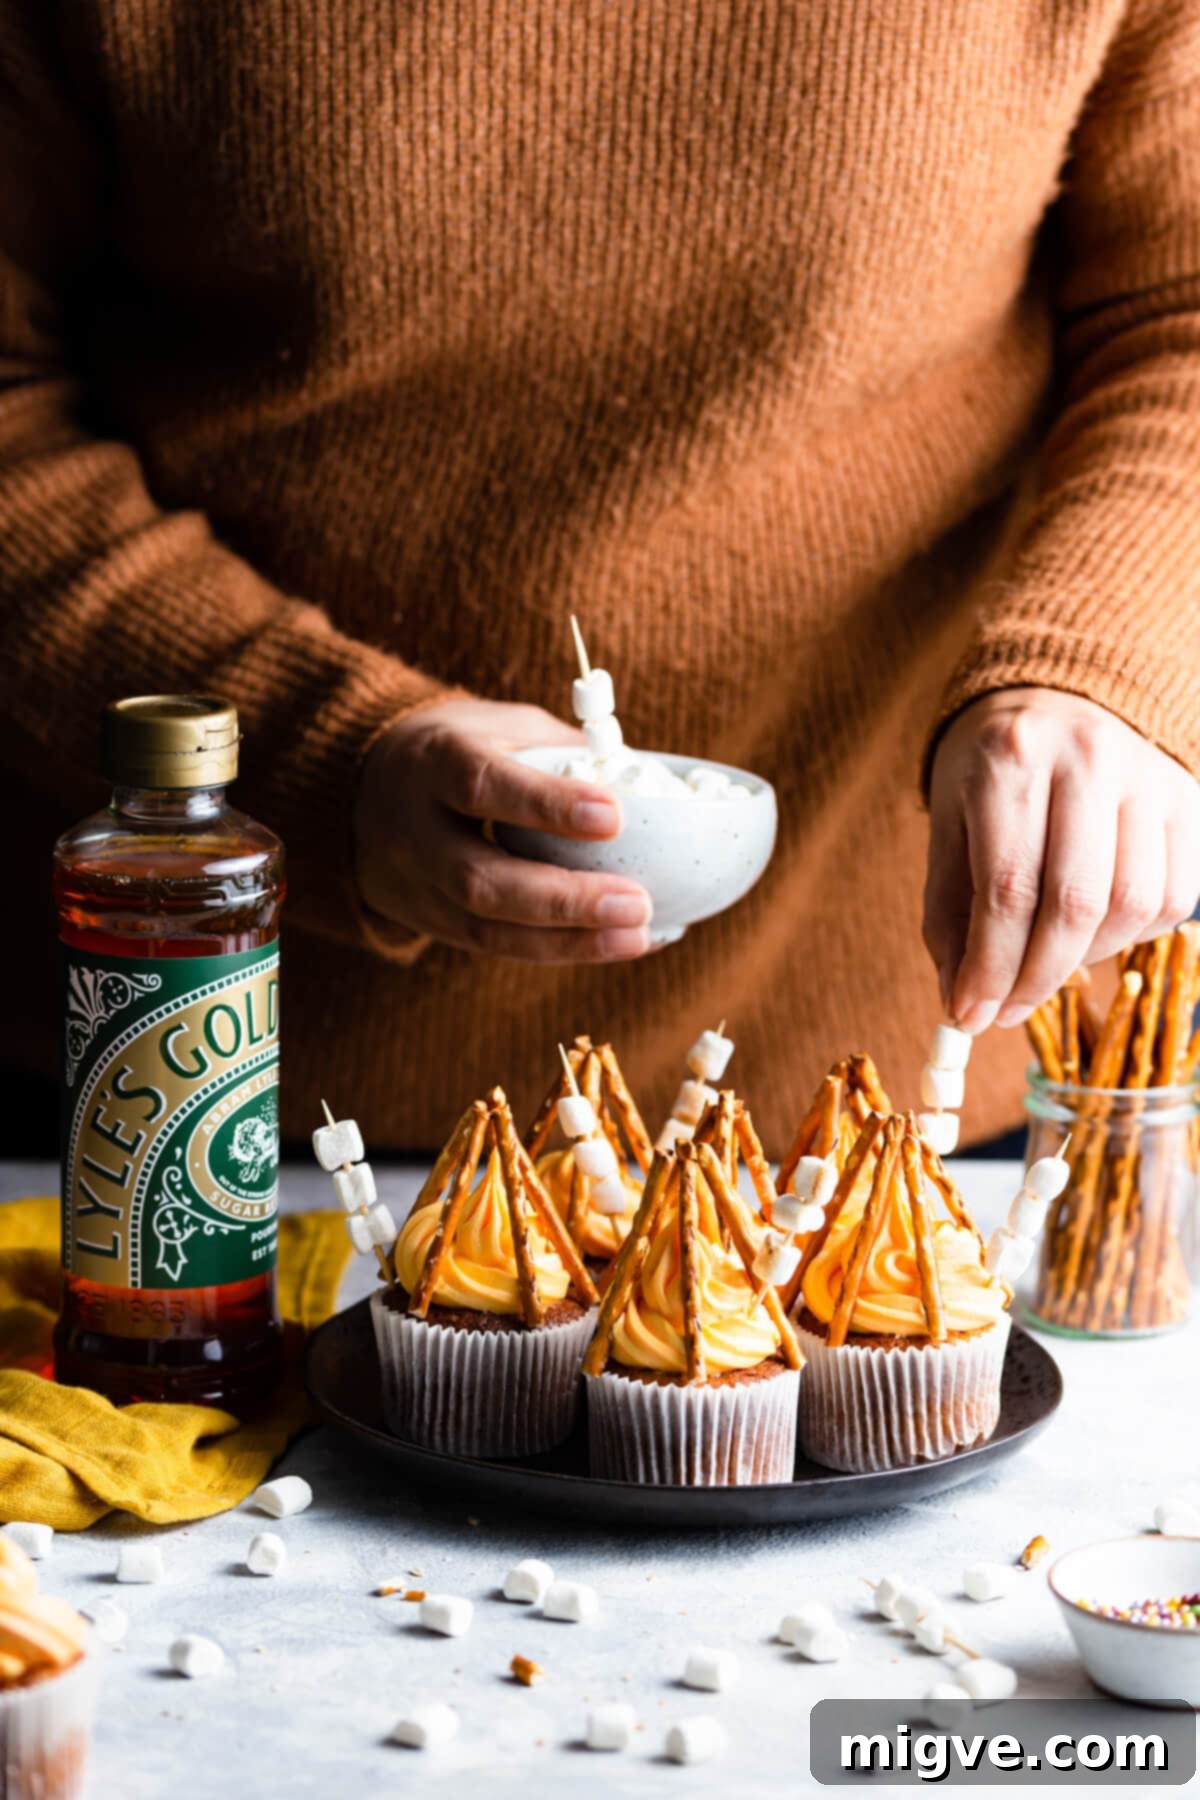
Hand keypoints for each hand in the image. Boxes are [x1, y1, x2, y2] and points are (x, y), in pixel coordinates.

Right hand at [354, 697, 653, 962]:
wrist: (360, 790)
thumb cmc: (458, 749)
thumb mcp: (500, 726)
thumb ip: (561, 751)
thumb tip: (643, 780)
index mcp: (434, 762)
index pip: (483, 785)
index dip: (545, 805)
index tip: (613, 817)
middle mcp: (415, 831)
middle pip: (481, 880)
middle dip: (564, 899)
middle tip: (639, 903)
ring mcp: (417, 886)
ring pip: (487, 929)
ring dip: (570, 941)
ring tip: (638, 935)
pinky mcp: (431, 923)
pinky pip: (495, 947)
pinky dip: (560, 950)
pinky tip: (616, 943)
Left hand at [924, 688, 1199, 1032]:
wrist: (1059, 694)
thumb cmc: (993, 768)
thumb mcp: (948, 824)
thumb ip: (949, 915)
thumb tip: (962, 1005)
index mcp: (1011, 758)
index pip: (1006, 888)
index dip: (990, 967)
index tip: (968, 1017)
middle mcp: (1087, 759)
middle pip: (1074, 904)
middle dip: (1037, 978)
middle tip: (1004, 1013)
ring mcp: (1148, 775)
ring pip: (1134, 905)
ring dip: (1087, 958)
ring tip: (1047, 962)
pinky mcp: (1189, 798)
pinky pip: (1175, 896)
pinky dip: (1132, 935)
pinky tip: (1095, 929)